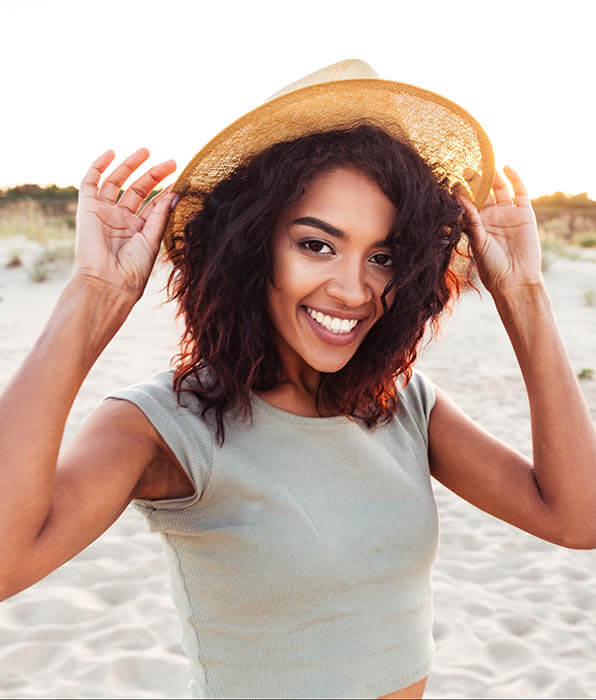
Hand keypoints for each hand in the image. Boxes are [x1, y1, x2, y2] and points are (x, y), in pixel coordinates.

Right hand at [74, 148, 177, 298]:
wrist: (108, 280)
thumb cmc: (133, 268)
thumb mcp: (152, 239)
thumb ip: (161, 214)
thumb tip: (175, 193)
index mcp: (139, 231)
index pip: (153, 205)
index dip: (166, 191)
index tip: (180, 179)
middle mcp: (121, 220)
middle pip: (138, 190)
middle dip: (153, 175)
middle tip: (172, 163)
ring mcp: (104, 213)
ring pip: (117, 182)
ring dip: (130, 166)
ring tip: (147, 151)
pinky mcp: (87, 209)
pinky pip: (90, 182)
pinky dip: (98, 166)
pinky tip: (111, 153)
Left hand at [458, 167, 543, 295]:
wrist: (515, 279)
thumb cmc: (491, 266)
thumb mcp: (477, 240)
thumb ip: (470, 219)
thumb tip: (458, 197)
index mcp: (476, 224)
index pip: (467, 203)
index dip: (461, 191)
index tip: (450, 177)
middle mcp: (491, 217)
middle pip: (483, 193)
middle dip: (476, 180)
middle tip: (465, 166)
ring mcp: (508, 214)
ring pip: (500, 189)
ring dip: (493, 176)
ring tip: (485, 163)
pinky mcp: (525, 214)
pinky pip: (520, 192)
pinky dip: (515, 179)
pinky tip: (507, 167)